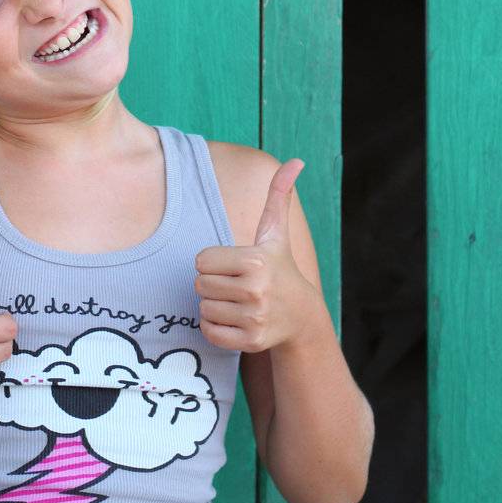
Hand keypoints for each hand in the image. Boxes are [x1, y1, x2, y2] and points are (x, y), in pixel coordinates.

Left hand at [194, 159, 320, 352]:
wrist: (301, 317)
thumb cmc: (279, 267)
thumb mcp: (276, 232)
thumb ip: (278, 195)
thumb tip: (295, 161)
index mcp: (255, 260)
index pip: (201, 260)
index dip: (212, 262)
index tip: (232, 265)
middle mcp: (256, 290)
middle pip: (200, 284)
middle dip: (212, 283)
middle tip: (233, 284)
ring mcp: (254, 318)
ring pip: (203, 308)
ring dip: (214, 305)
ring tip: (236, 301)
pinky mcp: (250, 341)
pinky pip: (209, 331)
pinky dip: (214, 327)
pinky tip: (233, 319)